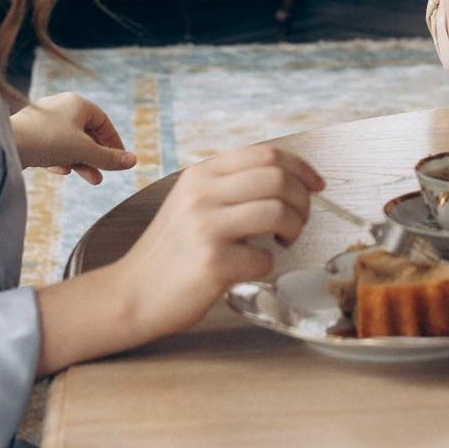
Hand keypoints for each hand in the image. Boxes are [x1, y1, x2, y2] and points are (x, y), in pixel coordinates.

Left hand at [11, 93, 137, 180]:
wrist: (6, 144)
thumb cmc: (48, 141)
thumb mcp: (85, 151)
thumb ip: (109, 157)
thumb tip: (133, 161)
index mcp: (76, 103)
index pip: (102, 121)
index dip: (113, 141)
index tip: (120, 159)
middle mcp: (60, 108)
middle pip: (86, 133)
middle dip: (97, 156)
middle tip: (105, 173)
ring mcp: (43, 121)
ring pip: (69, 143)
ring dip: (81, 161)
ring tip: (91, 179)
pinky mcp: (30, 134)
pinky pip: (52, 147)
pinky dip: (60, 159)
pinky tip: (61, 171)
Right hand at [37, 144, 323, 370]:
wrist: (131, 294)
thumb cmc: (170, 253)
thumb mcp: (191, 203)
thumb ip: (229, 187)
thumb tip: (286, 178)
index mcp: (200, 175)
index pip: (266, 154)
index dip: (301, 167)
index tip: (317, 185)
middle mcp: (202, 194)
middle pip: (278, 179)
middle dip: (303, 201)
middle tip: (299, 221)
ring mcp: (205, 227)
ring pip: (278, 211)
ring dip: (294, 228)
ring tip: (284, 241)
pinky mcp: (213, 262)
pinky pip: (264, 257)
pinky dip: (266, 264)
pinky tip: (248, 268)